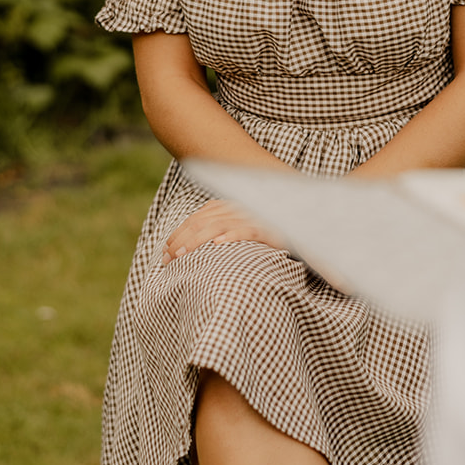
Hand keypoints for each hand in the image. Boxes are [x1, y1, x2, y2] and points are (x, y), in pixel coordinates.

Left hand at [162, 199, 284, 264]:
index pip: (197, 218)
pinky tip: (218, 245)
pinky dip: (232, 236)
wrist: (299, 226)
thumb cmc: (265, 233)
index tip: (164, 252)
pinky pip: (247, 230)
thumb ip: (219, 229)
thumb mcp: (239, 228)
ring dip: (197, 240)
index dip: (178, 233)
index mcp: (228, 206)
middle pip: (202, 222)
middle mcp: (238, 208)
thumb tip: (190, 246)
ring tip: (182, 255)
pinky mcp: (267, 228)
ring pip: (219, 225)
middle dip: (181, 239)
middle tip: (167, 258)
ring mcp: (253, 217)